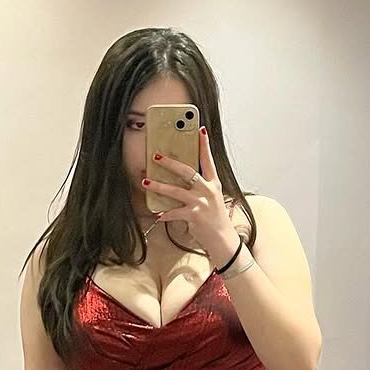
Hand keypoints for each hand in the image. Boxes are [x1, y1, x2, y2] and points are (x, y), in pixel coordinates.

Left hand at [142, 126, 239, 265]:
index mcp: (214, 184)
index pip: (208, 160)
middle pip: (187, 171)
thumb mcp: (212, 198)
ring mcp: (201, 203)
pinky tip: (158, 214)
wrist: (222, 239)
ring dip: (159, 186)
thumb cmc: (215, 218)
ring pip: (176, 191)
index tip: (199, 131)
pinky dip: (165, 214)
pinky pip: (175, 213)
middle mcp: (208, 191)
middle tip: (156, 156)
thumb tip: (184, 176)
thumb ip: (201, 186)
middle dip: (170, 163)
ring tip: (146, 181)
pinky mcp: (194, 216)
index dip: (204, 145)